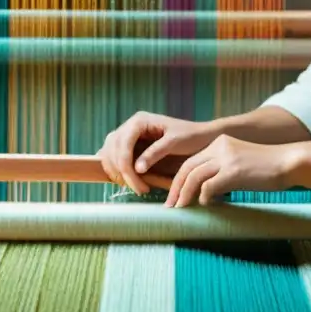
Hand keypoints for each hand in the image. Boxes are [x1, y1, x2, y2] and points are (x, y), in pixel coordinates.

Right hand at [98, 112, 218, 194]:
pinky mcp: (129, 146)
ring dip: (119, 174)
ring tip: (138, 187)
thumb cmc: (191, 136)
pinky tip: (129, 181)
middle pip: (113, 151)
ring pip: (109, 155)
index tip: (139, 186)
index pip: (122, 145)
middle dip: (123, 174)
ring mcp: (127, 135)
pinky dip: (117, 171)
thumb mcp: (175, 142)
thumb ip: (155, 153)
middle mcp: (129, 126)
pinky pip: (113, 158)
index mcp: (139, 121)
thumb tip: (136, 168)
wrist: (201, 136)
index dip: (126, 167)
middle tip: (141, 190)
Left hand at [165, 135, 297, 206]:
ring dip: (184, 196)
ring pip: (194, 177)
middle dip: (175, 189)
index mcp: (219, 143)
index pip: (190, 162)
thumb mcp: (240, 162)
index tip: (173, 197)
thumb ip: (222, 171)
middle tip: (170, 206)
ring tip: (180, 210)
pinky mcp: (234, 171)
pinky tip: (207, 205)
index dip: (178, 181)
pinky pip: (209, 187)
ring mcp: (227, 158)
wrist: (289, 162)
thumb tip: (205, 192)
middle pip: (187, 168)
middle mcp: (220, 147)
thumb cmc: (268, 168)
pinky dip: (204, 198)